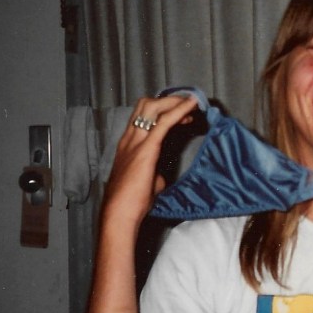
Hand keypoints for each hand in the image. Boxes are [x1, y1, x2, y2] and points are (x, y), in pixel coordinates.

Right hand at [102, 93, 199, 225]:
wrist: (119, 212)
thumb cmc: (131, 201)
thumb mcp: (146, 181)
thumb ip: (154, 172)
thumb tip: (162, 174)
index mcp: (128, 144)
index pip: (144, 116)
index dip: (164, 110)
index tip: (183, 116)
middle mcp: (130, 138)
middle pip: (147, 105)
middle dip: (169, 101)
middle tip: (190, 107)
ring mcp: (136, 141)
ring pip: (153, 107)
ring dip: (174, 103)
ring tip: (193, 105)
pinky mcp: (146, 148)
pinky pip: (164, 122)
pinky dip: (179, 110)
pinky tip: (191, 105)